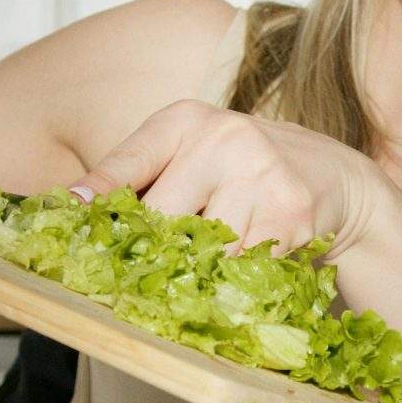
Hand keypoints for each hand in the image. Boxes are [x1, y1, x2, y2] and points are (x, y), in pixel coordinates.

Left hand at [65, 100, 385, 256]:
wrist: (330, 175)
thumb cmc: (240, 172)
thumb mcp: (189, 157)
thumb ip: (139, 181)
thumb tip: (76, 213)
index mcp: (184, 121)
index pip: (128, 163)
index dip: (97, 194)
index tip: (72, 215)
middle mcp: (222, 138)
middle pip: (161, 221)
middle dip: (155, 253)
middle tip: (152, 274)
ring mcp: (260, 172)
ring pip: (204, 252)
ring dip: (201, 272)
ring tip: (210, 268)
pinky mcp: (291, 212)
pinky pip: (244, 267)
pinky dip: (237, 281)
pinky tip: (243, 272)